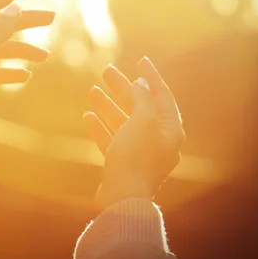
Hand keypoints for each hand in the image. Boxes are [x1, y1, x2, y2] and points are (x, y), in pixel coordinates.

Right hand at [84, 57, 184, 209]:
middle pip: (140, 107)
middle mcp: (157, 140)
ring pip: (123, 122)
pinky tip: (88, 116)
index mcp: (169, 130)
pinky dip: (101, 127)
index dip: (151, 76)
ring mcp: (140, 153)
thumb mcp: (144, 120)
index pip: (162, 95)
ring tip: (93, 90)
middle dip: (124, 88)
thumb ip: (143, 99)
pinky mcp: (123, 164)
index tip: (141, 60)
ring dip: (109, 105)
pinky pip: (112, 140)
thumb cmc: (136, 157)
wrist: (123, 199)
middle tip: (107, 71)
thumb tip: (142, 84)